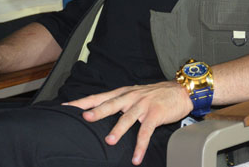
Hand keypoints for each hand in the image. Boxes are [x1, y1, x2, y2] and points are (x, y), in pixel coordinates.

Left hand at [65, 81, 192, 164]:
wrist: (181, 90)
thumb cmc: (156, 94)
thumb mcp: (135, 94)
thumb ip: (120, 102)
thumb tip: (100, 112)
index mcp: (123, 93)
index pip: (99, 97)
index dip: (83, 102)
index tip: (66, 106)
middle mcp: (131, 97)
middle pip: (110, 104)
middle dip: (97, 111)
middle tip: (84, 118)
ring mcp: (143, 105)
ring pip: (127, 118)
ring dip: (118, 130)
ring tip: (109, 141)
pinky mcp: (155, 114)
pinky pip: (146, 132)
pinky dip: (140, 146)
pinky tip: (136, 158)